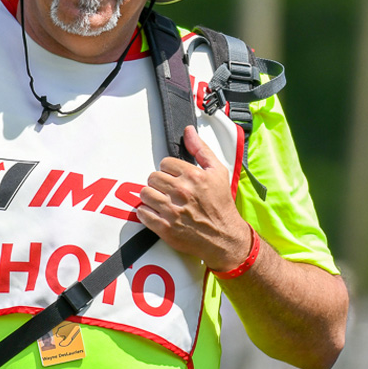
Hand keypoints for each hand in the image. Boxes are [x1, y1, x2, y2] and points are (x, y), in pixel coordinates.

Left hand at [138, 126, 250, 269]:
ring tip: (163, 201)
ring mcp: (172, 211)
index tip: (176, 178)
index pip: (164, 163)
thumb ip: (201, 149)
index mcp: (193, 176)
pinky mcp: (165, 228)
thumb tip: (188, 132)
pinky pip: (143, 213)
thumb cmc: (221, 205)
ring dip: (152, 197)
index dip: (169, 170)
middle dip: (159, 183)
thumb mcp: (218, 172)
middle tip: (169, 190)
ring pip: (145, 193)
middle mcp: (181, 192)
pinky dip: (147, 213)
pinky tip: (158, 213)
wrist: (224, 237)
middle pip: (152, 177)